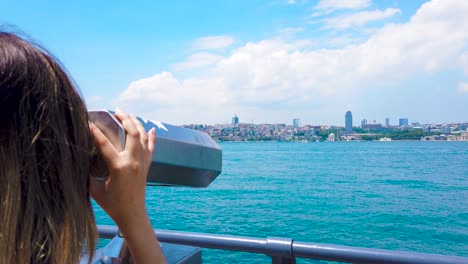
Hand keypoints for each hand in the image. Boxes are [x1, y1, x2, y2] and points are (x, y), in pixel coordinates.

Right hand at [89, 110, 154, 225]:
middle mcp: (133, 161)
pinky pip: (151, 148)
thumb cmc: (112, 204)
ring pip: (143, 137)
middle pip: (132, 132)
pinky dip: (151, 137)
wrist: (132, 214)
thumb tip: (79, 159)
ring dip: (136, 123)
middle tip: (116, 112)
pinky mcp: (147, 166)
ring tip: (128, 115)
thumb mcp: (94, 189)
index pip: (104, 143)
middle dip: (125, 119)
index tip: (88, 121)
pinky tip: (151, 129)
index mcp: (119, 166)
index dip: (94, 131)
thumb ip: (88, 173)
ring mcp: (142, 163)